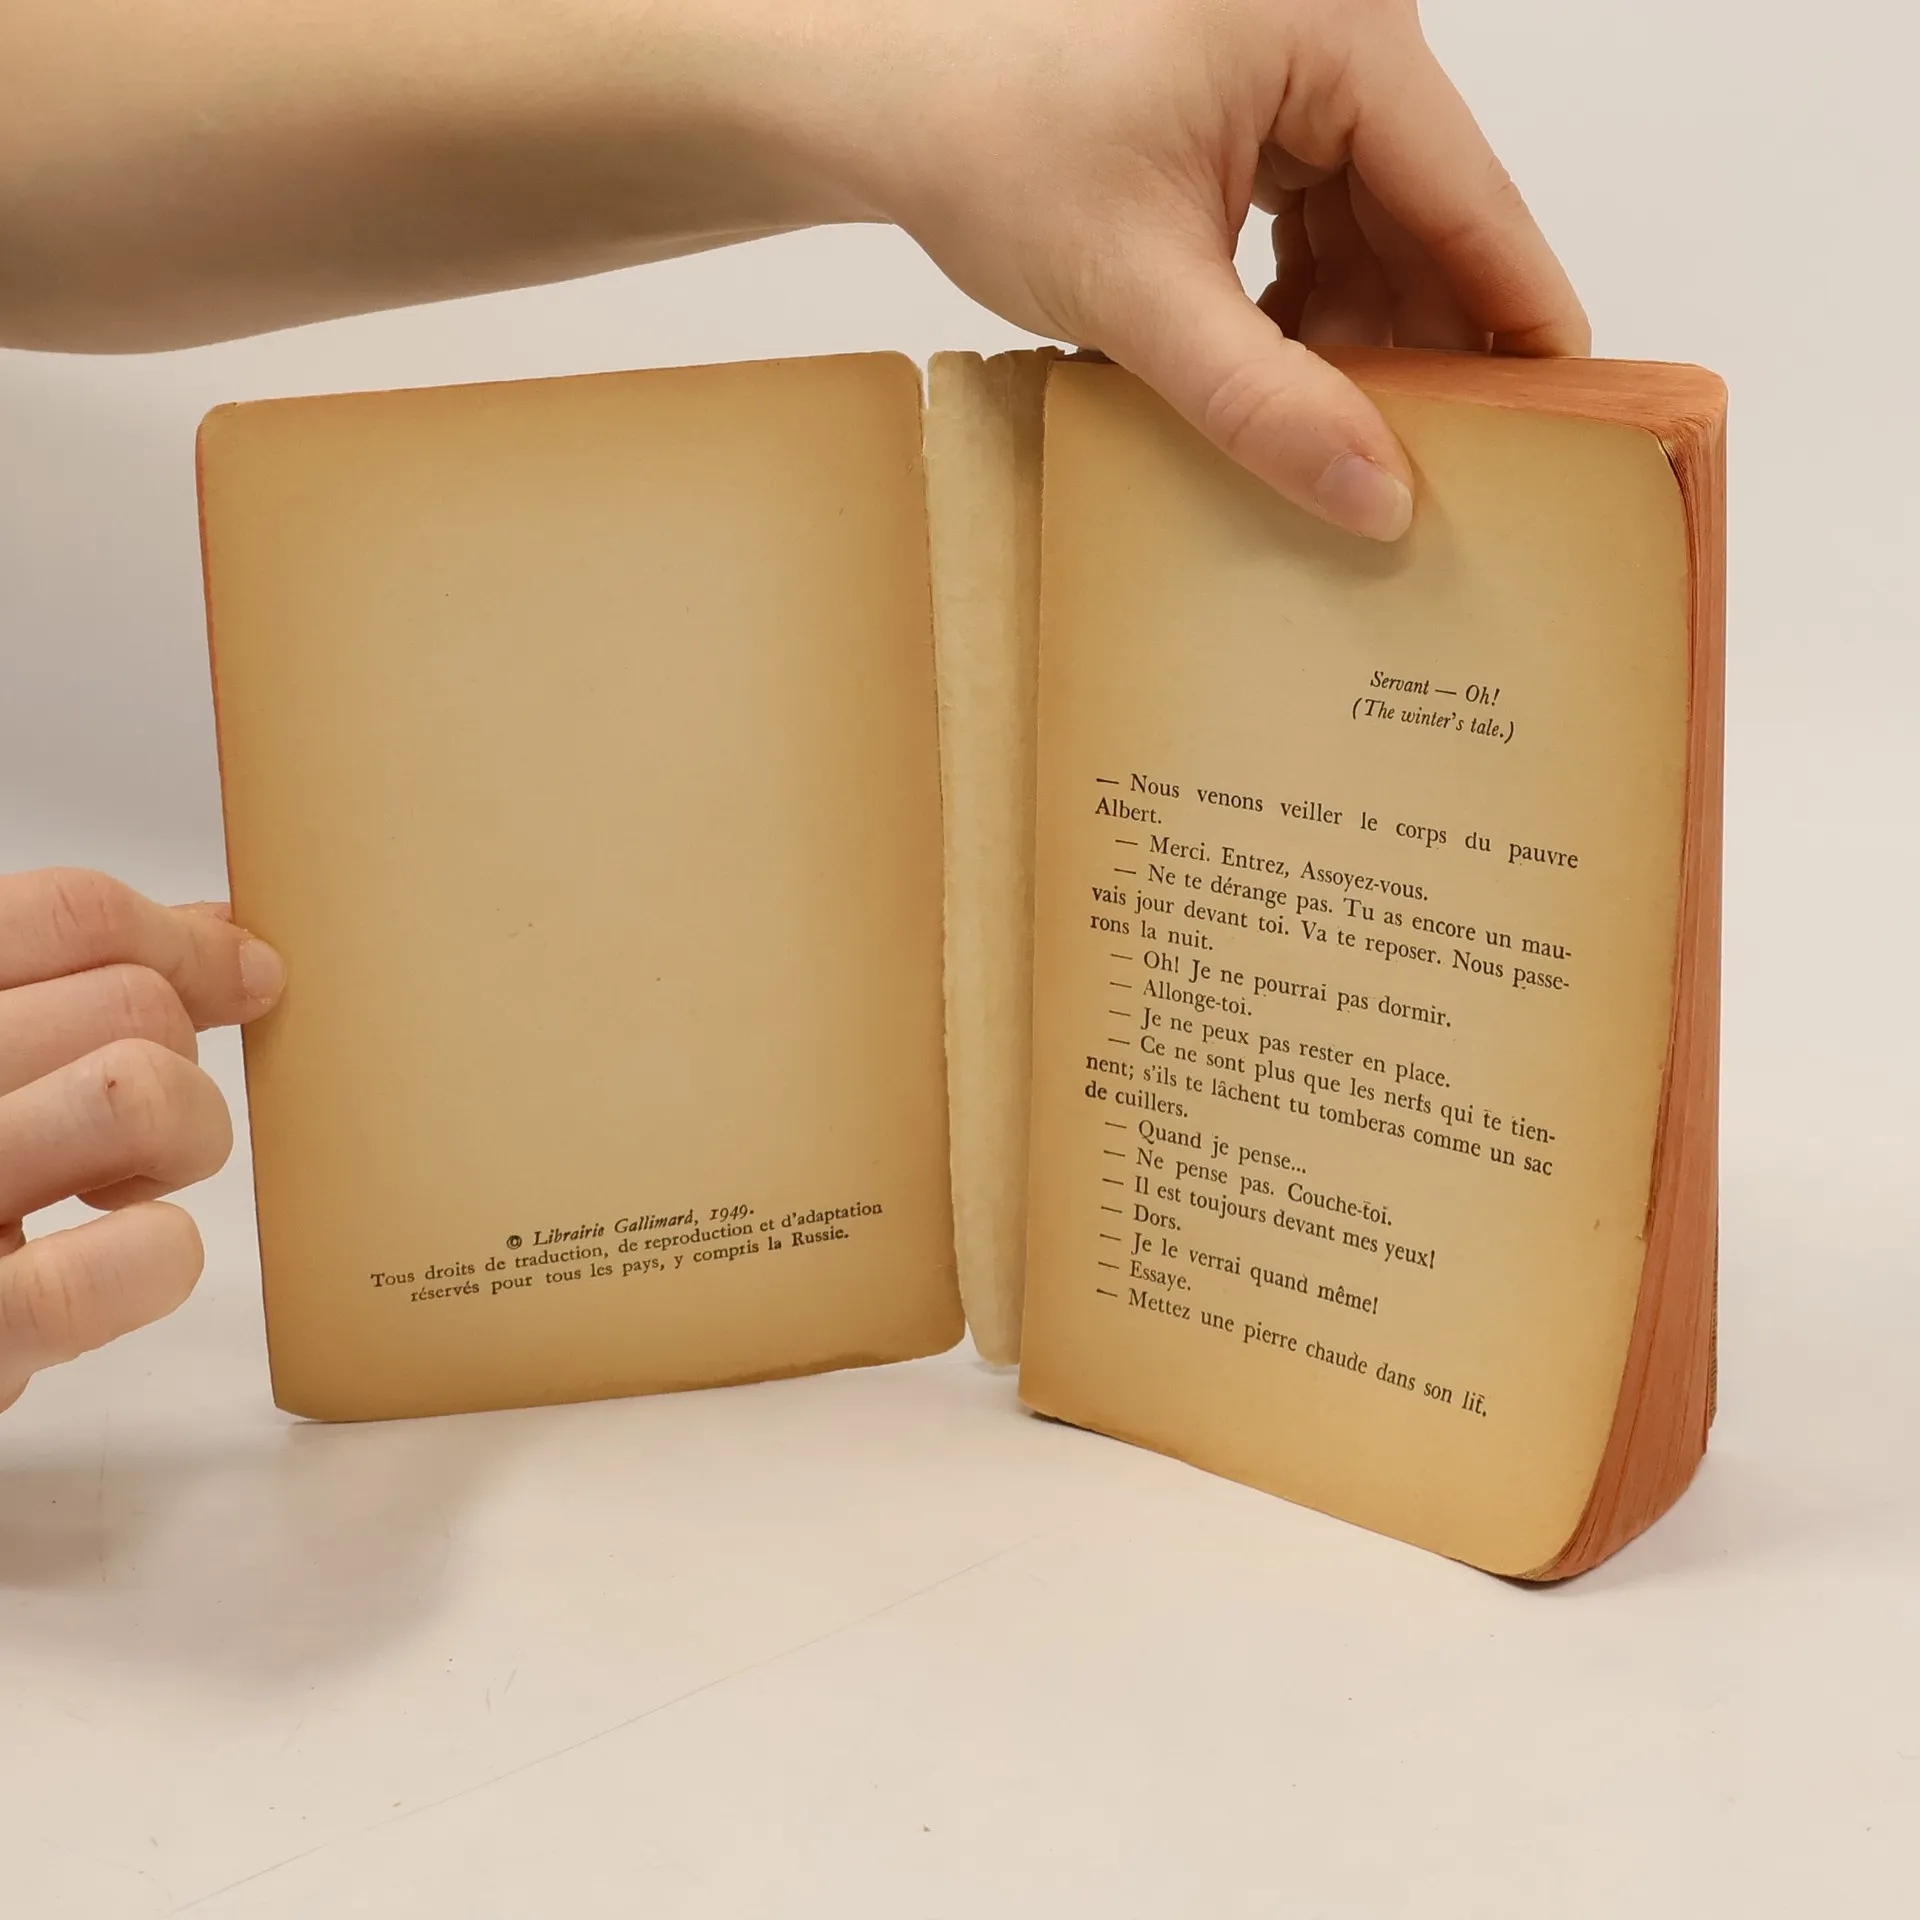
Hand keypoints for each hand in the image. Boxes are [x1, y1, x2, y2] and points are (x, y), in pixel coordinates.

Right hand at [0, 869, 283, 1410]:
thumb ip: (69, 985)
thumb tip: (220, 929)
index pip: (73, 912)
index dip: (186, 943)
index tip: (246, 977)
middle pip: (132, 1004)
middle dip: (183, 1058)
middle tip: (141, 1123)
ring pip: (138, 1097)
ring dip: (185, 1140)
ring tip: (123, 1185)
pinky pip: (108, 1271)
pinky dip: (161, 1258)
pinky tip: (127, 1260)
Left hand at [791, 0, 1588, 536]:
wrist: (880, 96)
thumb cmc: (985, 147)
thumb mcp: (1136, 295)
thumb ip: (1261, 403)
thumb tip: (1379, 500)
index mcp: (1336, 35)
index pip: (1474, 201)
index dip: (1521, 326)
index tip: (1569, 434)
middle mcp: (1337, 31)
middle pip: (1432, 218)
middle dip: (1423, 347)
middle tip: (1432, 476)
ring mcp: (1296, 60)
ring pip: (1376, 226)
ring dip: (1357, 335)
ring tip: (1331, 437)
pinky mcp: (1253, 99)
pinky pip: (1320, 215)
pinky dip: (1306, 302)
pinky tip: (1273, 372)